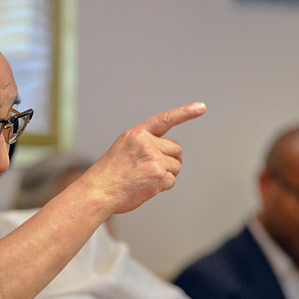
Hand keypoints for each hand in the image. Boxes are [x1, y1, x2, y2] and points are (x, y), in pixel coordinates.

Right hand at [84, 102, 205, 214]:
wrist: (98, 191)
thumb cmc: (108, 175)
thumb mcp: (123, 149)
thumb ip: (144, 145)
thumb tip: (170, 155)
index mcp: (136, 134)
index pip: (165, 120)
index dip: (185, 112)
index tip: (201, 107)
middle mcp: (146, 143)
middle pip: (176, 148)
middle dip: (171, 160)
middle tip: (153, 170)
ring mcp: (153, 159)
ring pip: (176, 166)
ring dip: (166, 175)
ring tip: (144, 179)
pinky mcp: (158, 175)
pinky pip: (171, 180)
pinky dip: (162, 186)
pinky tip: (146, 187)